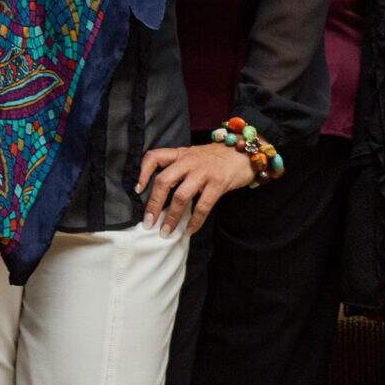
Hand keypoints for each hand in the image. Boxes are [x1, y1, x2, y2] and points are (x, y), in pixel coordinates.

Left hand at [137, 142, 259, 235]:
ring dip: (172, 217)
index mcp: (181, 154)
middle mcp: (189, 161)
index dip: (143, 172)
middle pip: (164, 181)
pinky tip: (190, 230)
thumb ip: (180, 168)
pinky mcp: (218, 183)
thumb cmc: (218, 158)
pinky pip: (202, 205)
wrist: (246, 152)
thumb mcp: (195, 156)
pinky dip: (195, 221)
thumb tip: (162, 195)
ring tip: (166, 232)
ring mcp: (204, 172)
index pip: (154, 157)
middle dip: (154, 204)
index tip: (138, 190)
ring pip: (180, 196)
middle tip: (149, 223)